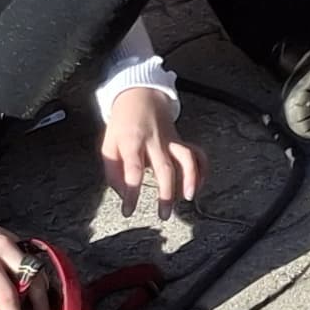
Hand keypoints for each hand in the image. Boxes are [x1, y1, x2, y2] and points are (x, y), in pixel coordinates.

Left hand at [100, 87, 203, 209]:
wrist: (141, 94)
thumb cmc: (122, 122)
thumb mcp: (108, 143)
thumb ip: (112, 169)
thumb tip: (122, 192)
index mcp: (133, 142)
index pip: (133, 170)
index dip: (131, 192)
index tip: (129, 210)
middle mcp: (155, 141)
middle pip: (164, 168)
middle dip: (165, 193)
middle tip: (163, 215)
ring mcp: (171, 140)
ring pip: (186, 158)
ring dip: (190, 179)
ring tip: (188, 198)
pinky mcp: (180, 139)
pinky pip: (196, 153)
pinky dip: (201, 169)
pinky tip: (198, 184)